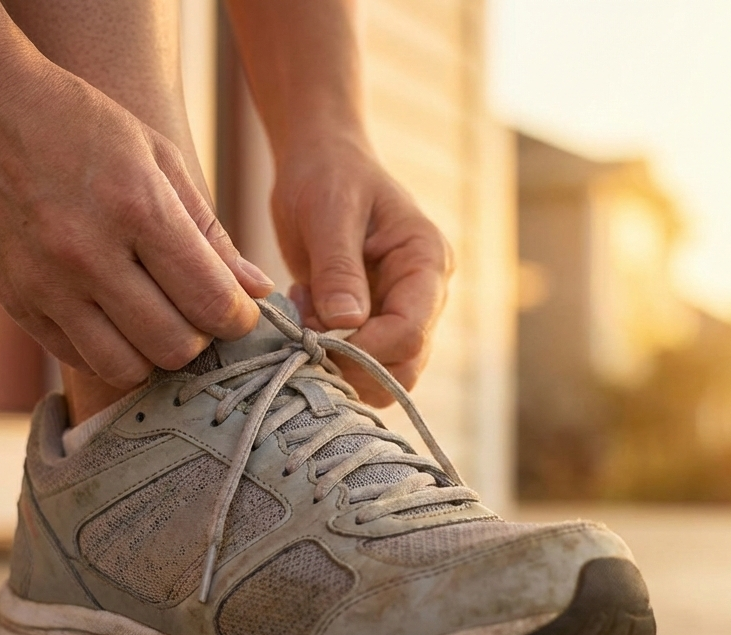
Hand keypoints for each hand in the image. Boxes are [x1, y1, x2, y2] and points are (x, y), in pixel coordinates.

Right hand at [0, 59, 273, 388]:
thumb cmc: (81, 124)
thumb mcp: (159, 157)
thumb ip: (210, 231)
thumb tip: (257, 290)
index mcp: (137, 209)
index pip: (210, 300)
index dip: (239, 319)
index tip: (240, 311)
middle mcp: (89, 254)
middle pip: (173, 346)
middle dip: (201, 339)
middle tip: (200, 315)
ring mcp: (45, 283)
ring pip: (125, 368)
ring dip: (154, 355)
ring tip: (159, 321)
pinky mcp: (16, 301)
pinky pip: (78, 359)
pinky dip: (109, 351)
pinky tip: (116, 319)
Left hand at [271, 138, 452, 406]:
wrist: (321, 164)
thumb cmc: (328, 176)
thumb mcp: (328, 212)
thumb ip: (338, 268)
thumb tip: (346, 324)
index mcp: (426, 261)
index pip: (411, 329)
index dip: (365, 349)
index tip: (316, 342)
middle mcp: (424, 294)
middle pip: (406, 364)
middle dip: (354, 367)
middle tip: (303, 341)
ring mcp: (401, 311)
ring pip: (385, 374)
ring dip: (339, 365)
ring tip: (304, 320)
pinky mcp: (375, 323)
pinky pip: (360, 362)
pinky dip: (327, 355)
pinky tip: (306, 315)